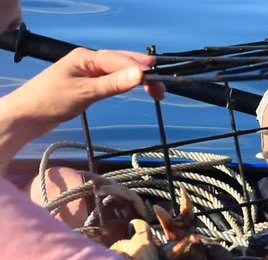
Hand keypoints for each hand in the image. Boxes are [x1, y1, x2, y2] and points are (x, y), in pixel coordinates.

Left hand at [3, 47, 164, 135]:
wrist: (26, 116)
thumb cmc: (50, 102)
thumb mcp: (85, 93)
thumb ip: (113, 84)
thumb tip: (140, 74)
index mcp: (86, 56)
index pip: (120, 60)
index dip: (141, 69)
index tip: (159, 81)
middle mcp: (88, 60)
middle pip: (123, 61)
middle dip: (144, 72)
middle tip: (163, 88)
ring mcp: (88, 71)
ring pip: (119, 70)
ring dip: (137, 77)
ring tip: (156, 90)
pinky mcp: (87, 83)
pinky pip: (112, 78)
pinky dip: (126, 82)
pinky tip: (135, 86)